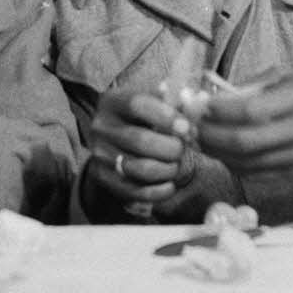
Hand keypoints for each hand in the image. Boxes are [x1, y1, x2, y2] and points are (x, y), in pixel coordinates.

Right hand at [87, 89, 195, 208]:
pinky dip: (159, 191)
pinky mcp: (103, 178)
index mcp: (112, 101)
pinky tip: (170, 185)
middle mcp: (101, 126)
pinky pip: (135, 191)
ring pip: (140, 168)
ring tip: (177, 166)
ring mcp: (100, 154)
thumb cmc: (145, 119)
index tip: (187, 128)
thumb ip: (174, 101)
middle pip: (140, 140)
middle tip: (183, 150)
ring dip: (168, 170)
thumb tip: (193, 104)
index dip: (166, 116)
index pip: (137, 104)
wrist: (119, 143)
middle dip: (171, 148)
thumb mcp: (154, 103)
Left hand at [194, 70, 292, 181]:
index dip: (220, 111)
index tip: (200, 106)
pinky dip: (231, 164)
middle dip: (211, 136)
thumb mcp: (285, 74)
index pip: (251, 110)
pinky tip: (219, 152)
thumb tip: (211, 96)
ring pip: (247, 163)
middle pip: (245, 141)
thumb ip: (250, 85)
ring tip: (199, 140)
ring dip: (216, 153)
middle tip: (191, 127)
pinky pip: (255, 174)